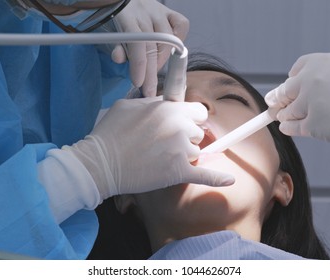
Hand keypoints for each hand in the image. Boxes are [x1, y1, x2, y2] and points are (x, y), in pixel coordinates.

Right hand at [64, 97, 233, 199]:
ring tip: (160, 158)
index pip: (199, 110)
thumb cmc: (110, 133)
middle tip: (164, 143)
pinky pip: (204, 175)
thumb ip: (153, 101)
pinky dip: (217, 179)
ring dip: (184, 155)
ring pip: (196, 152)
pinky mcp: (178, 172)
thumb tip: (165, 101)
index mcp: (170, 108)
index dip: (191, 117)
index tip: (184, 123)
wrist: (101, 164)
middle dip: (186, 136)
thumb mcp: (129, 105)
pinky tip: (228, 182)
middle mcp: (180, 127)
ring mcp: (181, 150)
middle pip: (199, 131)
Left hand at [111, 0, 188, 96]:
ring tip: (153, 72)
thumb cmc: (115, 17)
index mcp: (127, 17)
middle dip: (151, 73)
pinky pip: (181, 25)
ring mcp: (159, 12)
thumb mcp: (109, 30)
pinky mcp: (170, 12)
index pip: (137, 44)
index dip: (139, 66)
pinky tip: (171, 51)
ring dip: (162, 61)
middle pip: (153, 47)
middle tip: (148, 90)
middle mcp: (146, 13)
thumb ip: (116, 44)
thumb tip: (119, 58)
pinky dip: (179, 40)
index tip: (138, 83)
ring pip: (168, 41)